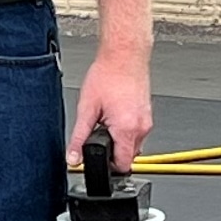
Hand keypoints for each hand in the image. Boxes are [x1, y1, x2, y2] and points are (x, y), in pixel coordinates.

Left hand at [68, 46, 152, 169]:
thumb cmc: (108, 75)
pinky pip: (136, 131)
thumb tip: (72, 158)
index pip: (122, 166)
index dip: (107, 165)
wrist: (124, 55)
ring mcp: (147, 121)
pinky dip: (125, 129)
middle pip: (128, 156)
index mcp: (127, 129)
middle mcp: (141, 127)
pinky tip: (116, 112)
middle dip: (112, 150)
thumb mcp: (87, 109)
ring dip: (119, 139)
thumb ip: (79, 137)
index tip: (97, 158)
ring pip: (133, 144)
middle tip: (98, 132)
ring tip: (107, 119)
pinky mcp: (147, 114)